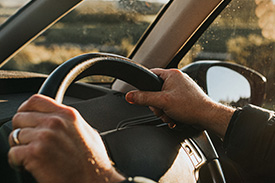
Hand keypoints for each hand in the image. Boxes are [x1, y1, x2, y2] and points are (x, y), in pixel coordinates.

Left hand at [8, 94, 124, 182]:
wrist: (95, 181)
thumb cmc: (93, 161)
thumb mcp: (88, 132)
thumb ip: (70, 122)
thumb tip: (59, 119)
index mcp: (68, 115)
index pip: (36, 100)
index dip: (25, 109)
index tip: (25, 119)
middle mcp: (55, 122)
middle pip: (20, 117)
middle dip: (21, 130)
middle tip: (29, 142)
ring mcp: (45, 136)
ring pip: (15, 135)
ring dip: (20, 147)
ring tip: (31, 155)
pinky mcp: (36, 153)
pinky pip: (13, 153)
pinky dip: (17, 160)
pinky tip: (29, 164)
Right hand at [126, 68, 234, 137]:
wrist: (207, 117)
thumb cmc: (191, 106)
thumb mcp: (162, 102)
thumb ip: (144, 98)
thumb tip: (130, 96)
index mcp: (172, 74)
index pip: (151, 74)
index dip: (145, 86)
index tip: (144, 95)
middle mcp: (177, 79)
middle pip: (155, 91)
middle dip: (157, 105)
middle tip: (162, 110)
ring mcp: (181, 89)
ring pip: (162, 99)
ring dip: (163, 111)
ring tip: (170, 115)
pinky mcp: (184, 98)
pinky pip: (170, 104)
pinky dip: (170, 112)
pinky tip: (174, 117)